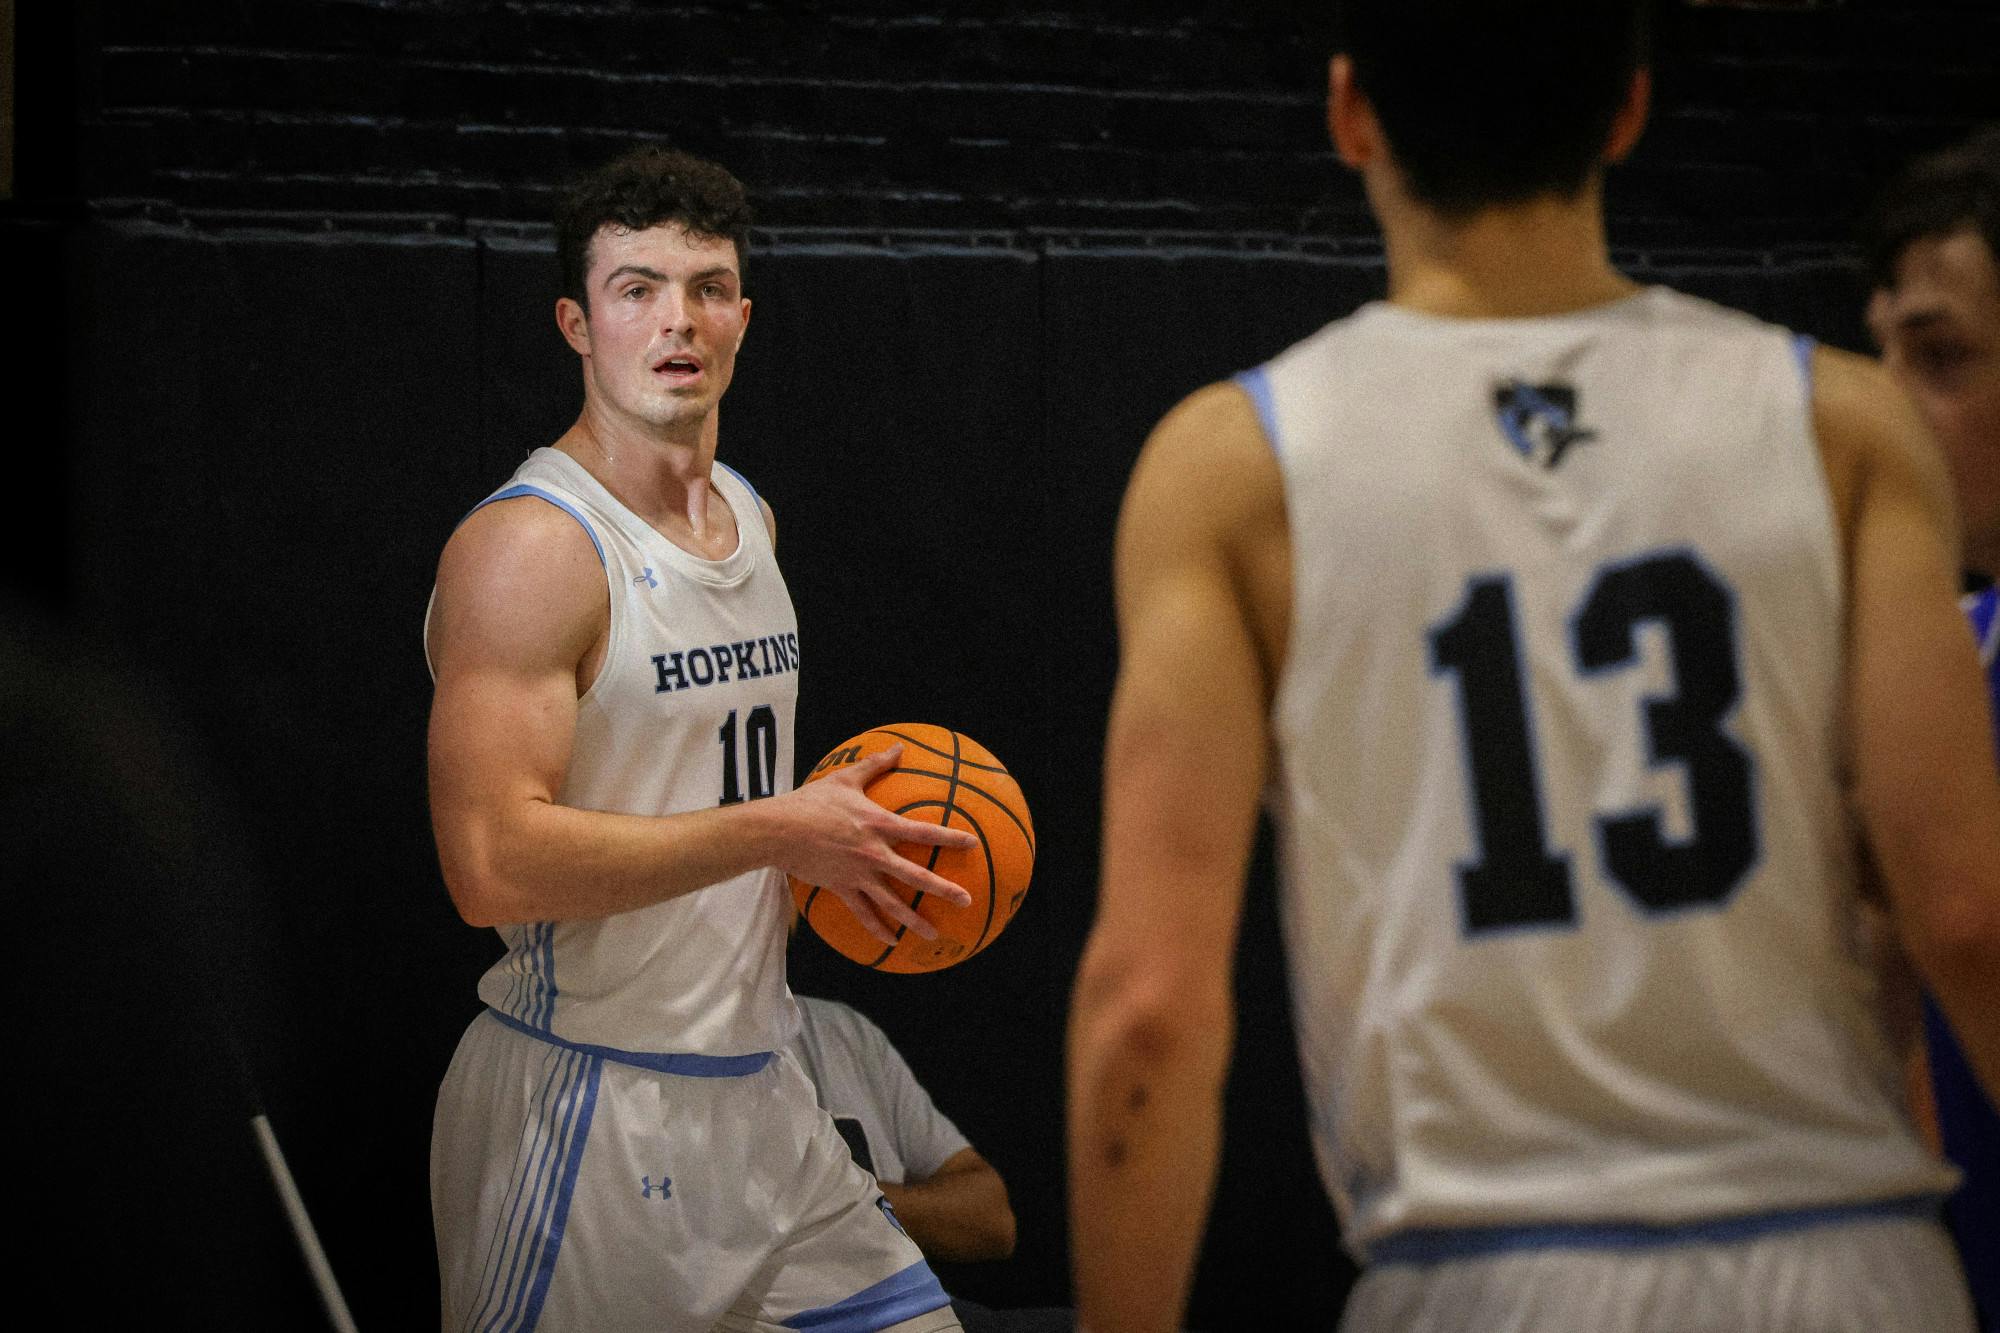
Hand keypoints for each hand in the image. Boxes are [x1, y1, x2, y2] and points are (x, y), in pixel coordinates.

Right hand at [776, 745, 978, 944]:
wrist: (779, 829)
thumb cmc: (812, 801)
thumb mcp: (846, 778)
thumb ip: (876, 764)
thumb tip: (899, 746)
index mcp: (879, 825)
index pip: (922, 832)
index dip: (949, 837)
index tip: (972, 844)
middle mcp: (874, 853)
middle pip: (915, 876)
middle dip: (943, 889)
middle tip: (966, 901)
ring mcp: (858, 874)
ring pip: (892, 903)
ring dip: (914, 920)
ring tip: (934, 935)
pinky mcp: (842, 888)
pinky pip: (863, 913)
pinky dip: (878, 928)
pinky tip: (892, 941)